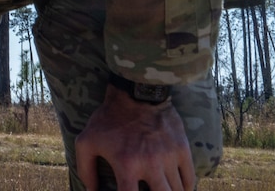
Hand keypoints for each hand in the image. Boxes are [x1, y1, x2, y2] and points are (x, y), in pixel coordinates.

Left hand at [76, 83, 194, 190]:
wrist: (135, 93)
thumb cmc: (108, 119)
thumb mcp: (86, 141)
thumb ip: (85, 168)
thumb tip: (91, 190)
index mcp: (126, 164)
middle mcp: (150, 164)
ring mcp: (169, 157)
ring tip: (159, 189)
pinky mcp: (182, 149)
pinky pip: (189, 180)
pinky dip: (184, 188)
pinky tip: (176, 189)